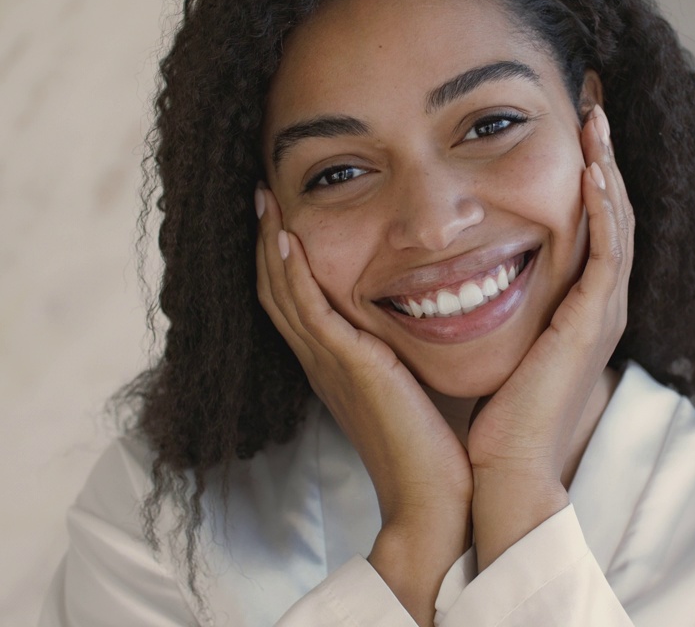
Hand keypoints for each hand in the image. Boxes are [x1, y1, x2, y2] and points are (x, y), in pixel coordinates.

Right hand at [256, 187, 470, 623]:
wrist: (435, 502)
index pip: (294, 300)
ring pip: (283, 294)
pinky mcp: (350, 368)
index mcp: (336, 365)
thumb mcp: (411, 389)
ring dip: (269, 244)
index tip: (279, 213)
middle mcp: (323, 362)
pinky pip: (310, 312)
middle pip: (275, 290)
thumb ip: (404, 356)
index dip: (280, 257)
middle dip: (264, 240)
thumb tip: (426, 320)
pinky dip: (293, 273)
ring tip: (263, 200)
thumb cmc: (435, 451)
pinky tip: (287, 238)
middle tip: (259, 194)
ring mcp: (331, 365)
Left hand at [466, 105, 633, 568]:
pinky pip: (609, 252)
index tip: (563, 118)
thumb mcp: (479, 339)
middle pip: (610, 209)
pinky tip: (593, 168)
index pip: (585, 219)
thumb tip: (433, 263)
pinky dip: (605, 208)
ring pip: (618, 219)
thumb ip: (473, 298)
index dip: (580, 168)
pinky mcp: (593, 323)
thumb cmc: (482, 413)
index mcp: (572, 305)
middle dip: (602, 151)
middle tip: (592, 96)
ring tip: (595, 112)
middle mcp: (595, 303)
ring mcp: (600, 312)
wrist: (495, 471)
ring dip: (608, 163)